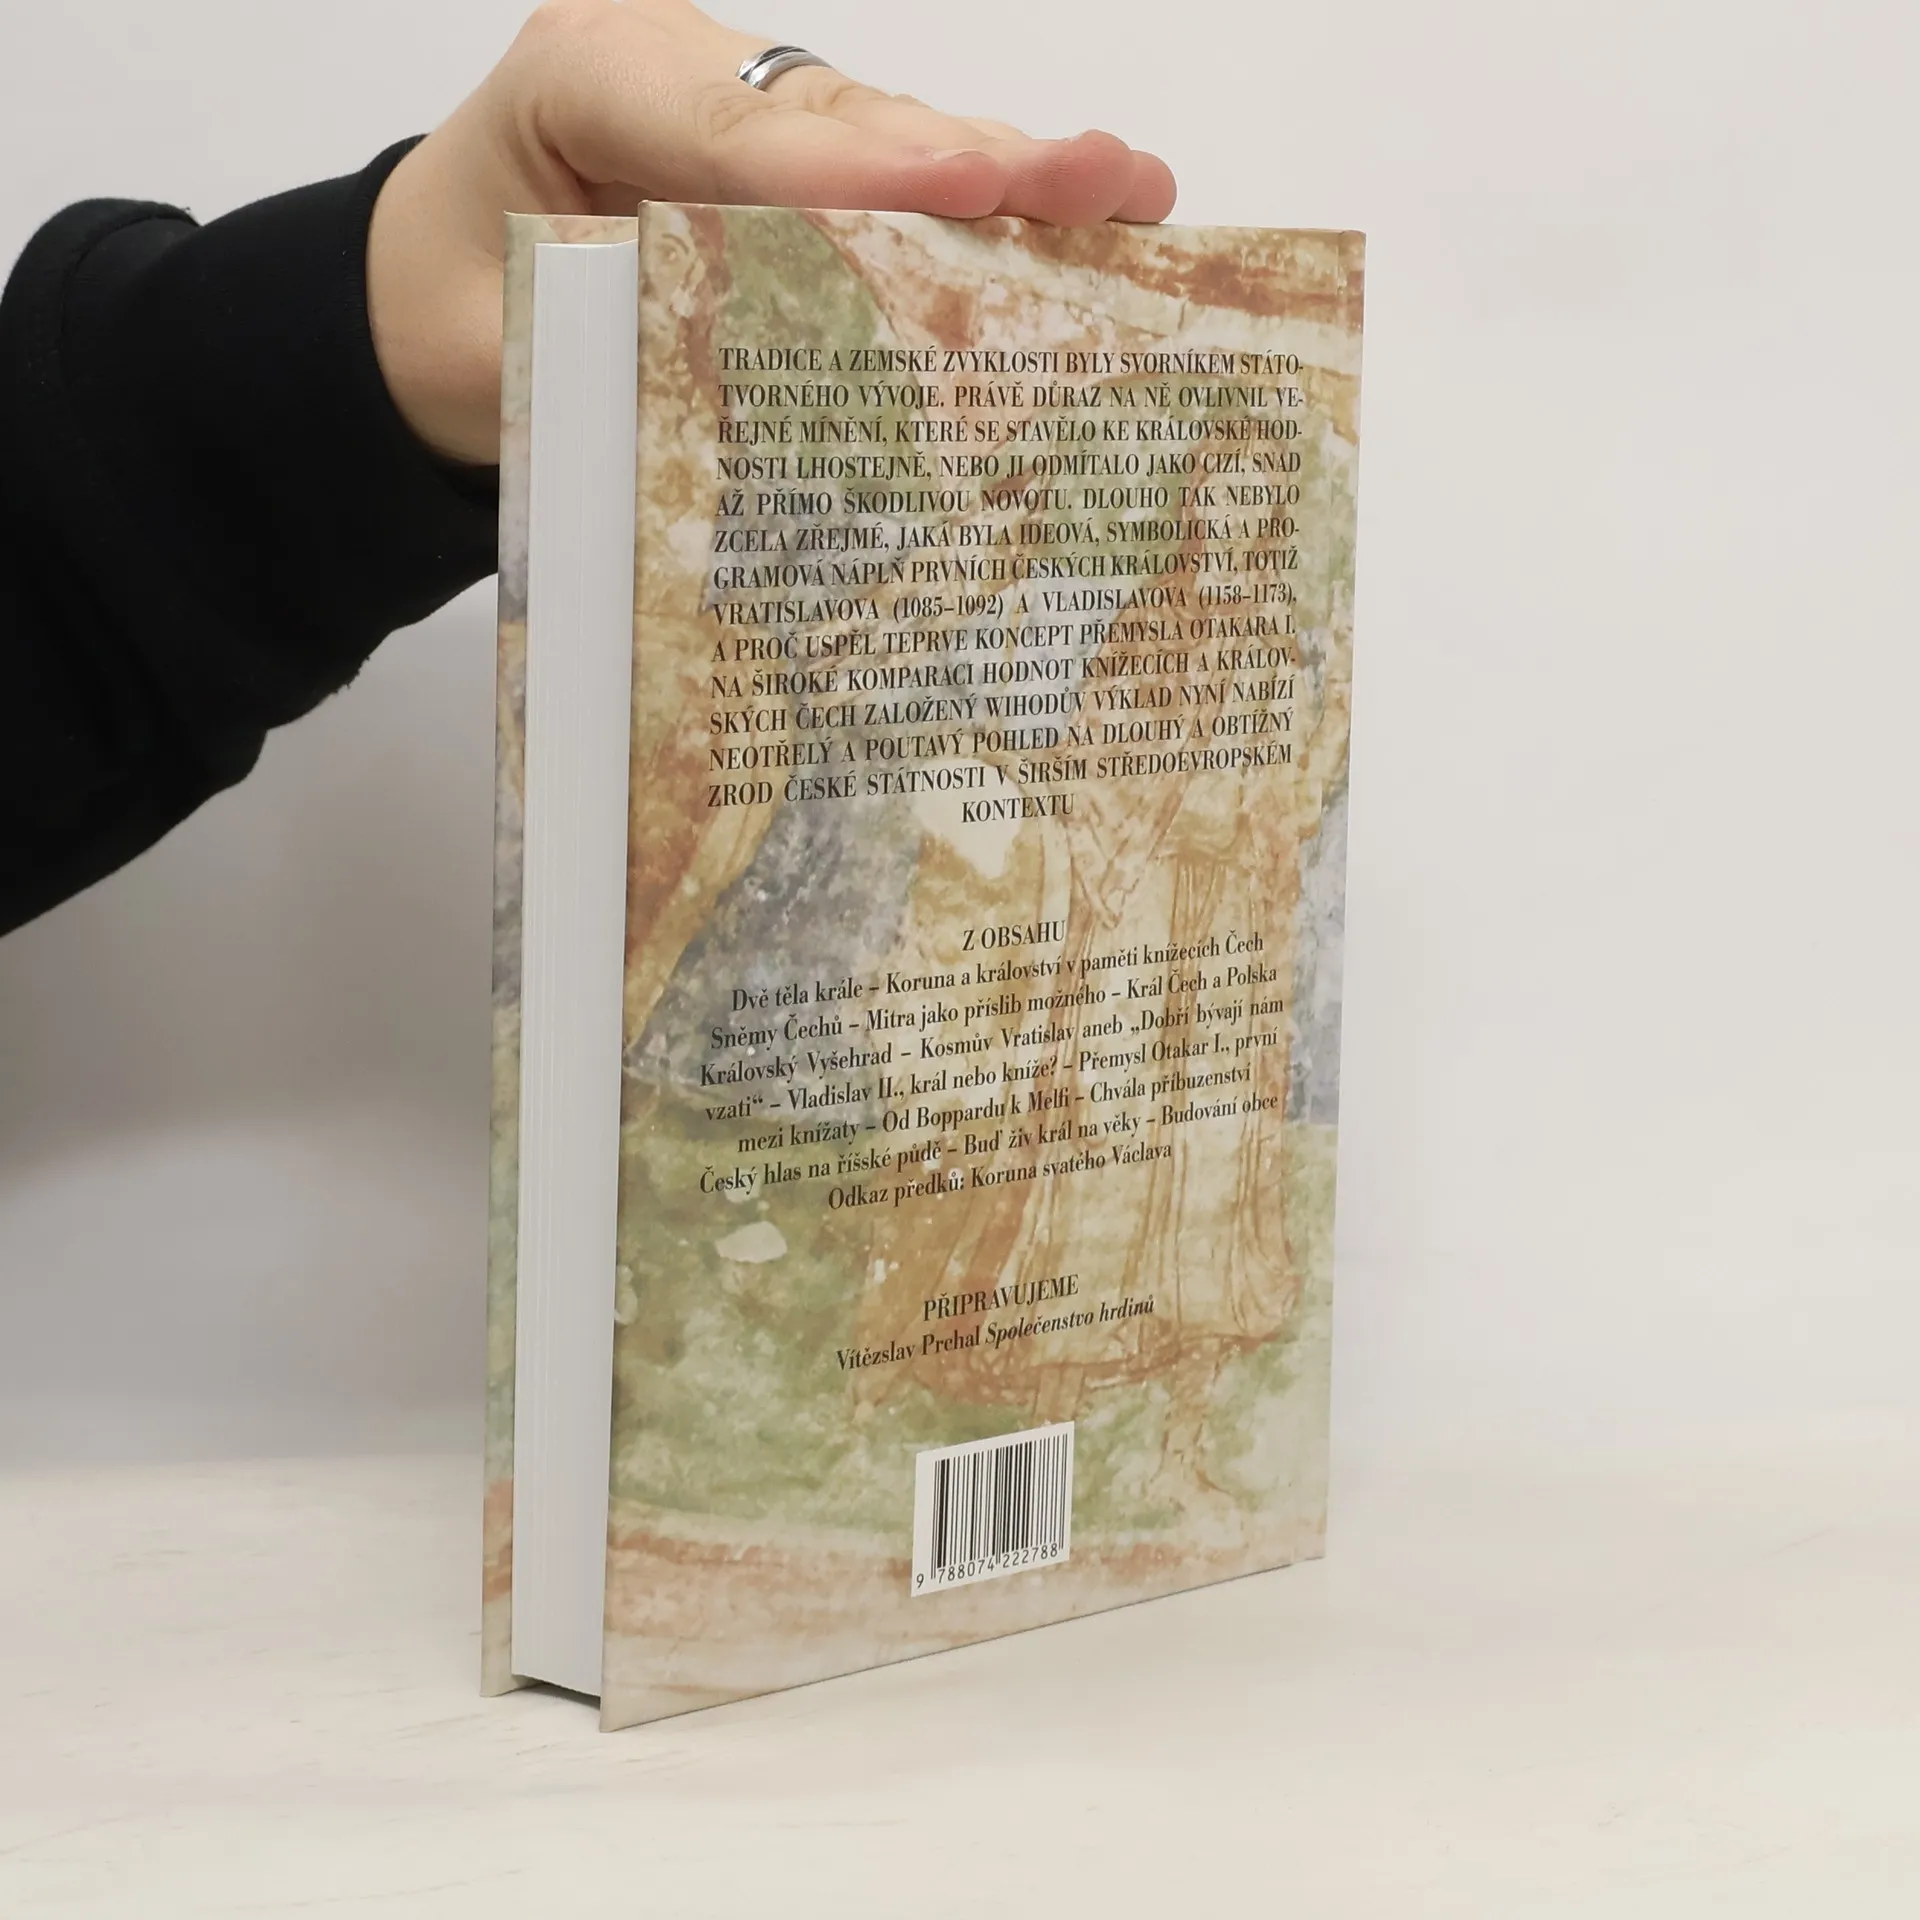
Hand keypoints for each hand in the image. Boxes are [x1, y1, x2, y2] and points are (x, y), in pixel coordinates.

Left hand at [367, 0, 1178, 465]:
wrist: (414, 303)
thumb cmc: (450, 323)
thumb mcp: (505, 350)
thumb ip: (616, 346)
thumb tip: (765, 395)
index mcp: (587, 83)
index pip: (735, 134)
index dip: (858, 168)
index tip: (963, 188)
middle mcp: (680, 72)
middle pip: (845, 118)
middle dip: (974, 159)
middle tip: (1102, 182)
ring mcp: (741, 106)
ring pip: (888, 135)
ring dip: (1011, 175)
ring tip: (1130, 192)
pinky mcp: (780, 160)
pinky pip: (886, 176)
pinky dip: (981, 207)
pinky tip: (1079, 214)